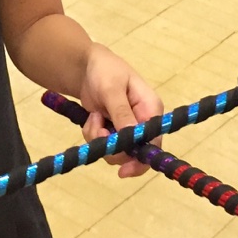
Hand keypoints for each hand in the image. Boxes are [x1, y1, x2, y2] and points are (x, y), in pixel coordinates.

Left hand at [80, 43, 162, 177]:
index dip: (141, 159)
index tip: (122, 169)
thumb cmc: (105, 70)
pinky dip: (93, 135)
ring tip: (94, 118)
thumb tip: (131, 136)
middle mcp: (143, 123)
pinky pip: (103, 146)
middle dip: (112, 147)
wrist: (85, 67)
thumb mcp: (112, 89)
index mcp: (151, 110)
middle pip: (134, 153)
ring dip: (99, 139)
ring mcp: (128, 129)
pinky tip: (92, 117)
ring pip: (116, 152)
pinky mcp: (113, 131)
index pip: (153, 143)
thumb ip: (121, 112)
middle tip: (98, 131)